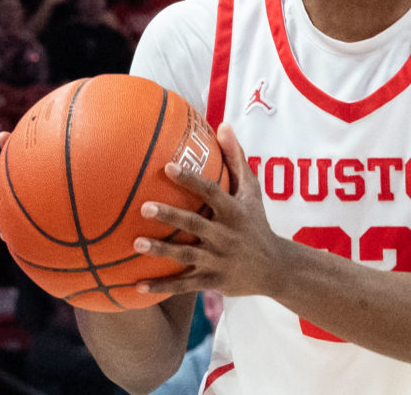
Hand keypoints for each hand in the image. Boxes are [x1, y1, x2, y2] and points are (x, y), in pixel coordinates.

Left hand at [133, 123, 284, 297]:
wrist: (274, 267)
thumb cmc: (256, 221)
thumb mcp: (252, 190)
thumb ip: (236, 158)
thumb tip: (222, 124)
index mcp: (234, 211)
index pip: (211, 192)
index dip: (190, 180)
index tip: (168, 167)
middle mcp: (225, 235)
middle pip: (194, 224)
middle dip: (170, 216)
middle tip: (144, 207)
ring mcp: (218, 260)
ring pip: (185, 255)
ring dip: (161, 250)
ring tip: (136, 243)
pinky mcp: (211, 280)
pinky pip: (182, 285)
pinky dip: (160, 287)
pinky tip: (136, 286)